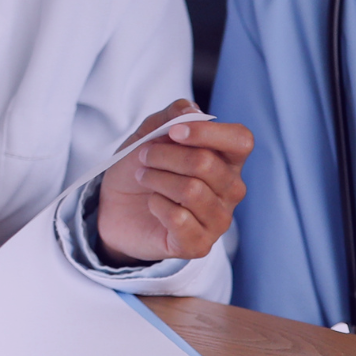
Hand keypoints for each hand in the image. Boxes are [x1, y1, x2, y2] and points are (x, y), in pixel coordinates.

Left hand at [96, 99, 251, 263]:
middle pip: (207, 164)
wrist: (115, 208)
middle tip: (144, 157)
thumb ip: (170, 117)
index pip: (241, 140)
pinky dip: (157, 205)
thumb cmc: (140, 169)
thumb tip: (192, 110)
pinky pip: (180, 219)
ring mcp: (218, 220)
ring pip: (192, 191)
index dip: (208, 132)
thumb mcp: (148, 135)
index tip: (173, 132)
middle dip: (165, 156)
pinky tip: (152, 204)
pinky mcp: (199, 245)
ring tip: (145, 178)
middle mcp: (230, 190)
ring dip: (157, 179)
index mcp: (226, 160)